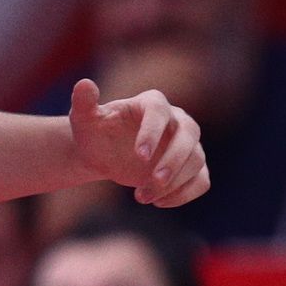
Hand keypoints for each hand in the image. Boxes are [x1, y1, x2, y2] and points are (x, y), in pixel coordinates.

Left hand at [69, 78, 208, 207]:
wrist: (103, 153)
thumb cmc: (95, 132)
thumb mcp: (84, 119)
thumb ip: (83, 102)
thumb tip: (84, 84)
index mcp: (152, 103)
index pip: (159, 112)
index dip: (152, 132)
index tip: (139, 155)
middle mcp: (176, 119)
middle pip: (189, 134)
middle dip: (174, 160)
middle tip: (154, 181)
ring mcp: (187, 144)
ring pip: (197, 159)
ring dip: (174, 183)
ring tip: (141, 196)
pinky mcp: (191, 167)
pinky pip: (202, 180)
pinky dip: (185, 194)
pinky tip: (158, 202)